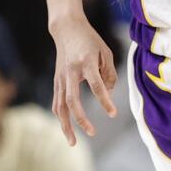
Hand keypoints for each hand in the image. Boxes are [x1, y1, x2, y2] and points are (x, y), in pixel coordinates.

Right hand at [50, 18, 117, 145]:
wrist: (67, 29)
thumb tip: (108, 95)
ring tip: (73, 142)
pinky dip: (61, 117)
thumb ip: (109, 74)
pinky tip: (67, 128)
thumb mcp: (105, 52)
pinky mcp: (56, 80)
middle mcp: (71, 72)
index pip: (97, 86)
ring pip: (60, 105)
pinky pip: (57, 102)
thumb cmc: (89, 40)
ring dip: (65, 125)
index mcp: (86, 62)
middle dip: (81, 119)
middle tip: (92, 132)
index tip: (113, 114)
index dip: (105, 101)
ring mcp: (60, 77)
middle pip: (73, 100)